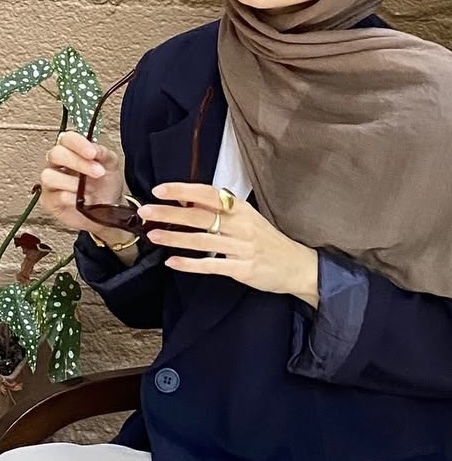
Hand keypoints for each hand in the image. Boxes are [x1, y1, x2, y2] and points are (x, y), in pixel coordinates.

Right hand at [39, 130, 131, 245]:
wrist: (109, 209)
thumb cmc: (106, 184)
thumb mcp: (111, 165)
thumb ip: (103, 153)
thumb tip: (94, 148)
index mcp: (71, 151)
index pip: (67, 139)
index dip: (78, 144)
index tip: (92, 153)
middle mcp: (57, 164)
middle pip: (56, 154)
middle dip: (78, 163)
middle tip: (98, 172)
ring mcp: (51, 182)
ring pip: (49, 175)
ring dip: (73, 183)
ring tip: (89, 190)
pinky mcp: (49, 201)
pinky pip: (55, 196)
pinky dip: (71, 198)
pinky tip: (81, 200)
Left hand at [138, 183, 319, 306]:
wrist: (297, 265)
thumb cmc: (268, 241)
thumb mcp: (248, 219)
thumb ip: (221, 211)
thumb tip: (188, 201)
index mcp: (241, 209)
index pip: (208, 194)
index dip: (183, 191)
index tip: (160, 190)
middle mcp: (241, 225)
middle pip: (200, 216)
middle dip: (169, 213)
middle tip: (145, 212)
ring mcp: (242, 248)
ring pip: (202, 241)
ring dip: (175, 238)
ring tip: (153, 235)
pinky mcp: (243, 269)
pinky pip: (212, 266)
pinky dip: (191, 265)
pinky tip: (173, 263)